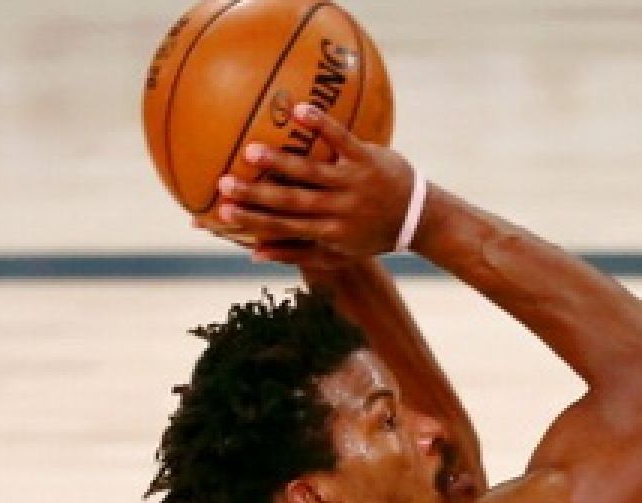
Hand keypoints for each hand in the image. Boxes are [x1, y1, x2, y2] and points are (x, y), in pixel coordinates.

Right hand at [207, 103, 416, 264]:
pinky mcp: (368, 159)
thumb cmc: (372, 236)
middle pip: (292, 202)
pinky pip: (343, 139)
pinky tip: (300, 110)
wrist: (421, 218)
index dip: (253, 221)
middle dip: (257, 194)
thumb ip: (298, 253)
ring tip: (251, 150)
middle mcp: (340, 209)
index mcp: (329, 233)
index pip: (285, 227)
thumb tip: (253, 254)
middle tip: (223, 183)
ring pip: (313, 172)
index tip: (221, 213)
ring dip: (281, 161)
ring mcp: (354, 182)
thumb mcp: (340, 254)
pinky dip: (322, 125)